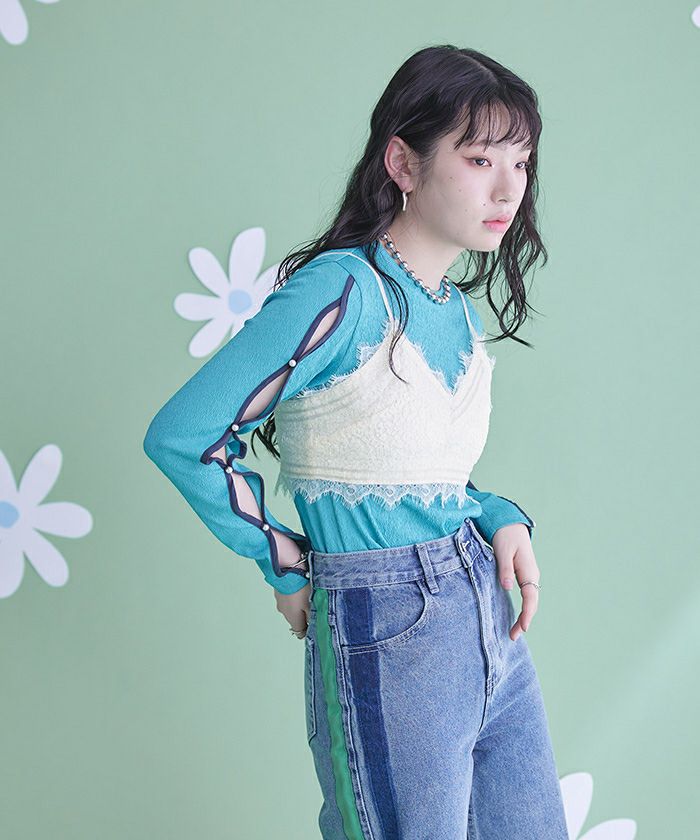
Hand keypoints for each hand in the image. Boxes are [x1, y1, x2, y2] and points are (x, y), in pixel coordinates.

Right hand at [272, 530, 312, 638]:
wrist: (287, 562)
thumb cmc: (302, 583)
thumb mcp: (313, 603)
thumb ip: (315, 618)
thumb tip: (316, 628)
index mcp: (292, 618)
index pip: (300, 632)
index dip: (309, 629)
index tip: (317, 621)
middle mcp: (283, 611)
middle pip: (297, 618)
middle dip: (306, 613)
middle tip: (317, 602)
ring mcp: (279, 598)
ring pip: (292, 605)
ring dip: (301, 601)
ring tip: (310, 589)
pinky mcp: (279, 587)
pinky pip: (289, 594)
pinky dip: (295, 591)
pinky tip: (302, 582)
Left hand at [491, 523, 539, 641]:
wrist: (511, 526)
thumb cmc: (506, 537)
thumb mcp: (503, 551)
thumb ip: (505, 569)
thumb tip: (508, 587)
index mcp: (528, 571)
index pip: (530, 597)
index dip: (527, 613)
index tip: (522, 627)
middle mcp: (532, 576)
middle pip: (532, 603)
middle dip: (524, 621)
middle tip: (513, 637)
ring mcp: (529, 577)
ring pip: (530, 601)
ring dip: (524, 616)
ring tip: (513, 632)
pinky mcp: (523, 577)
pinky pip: (526, 596)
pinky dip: (523, 608)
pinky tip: (515, 616)